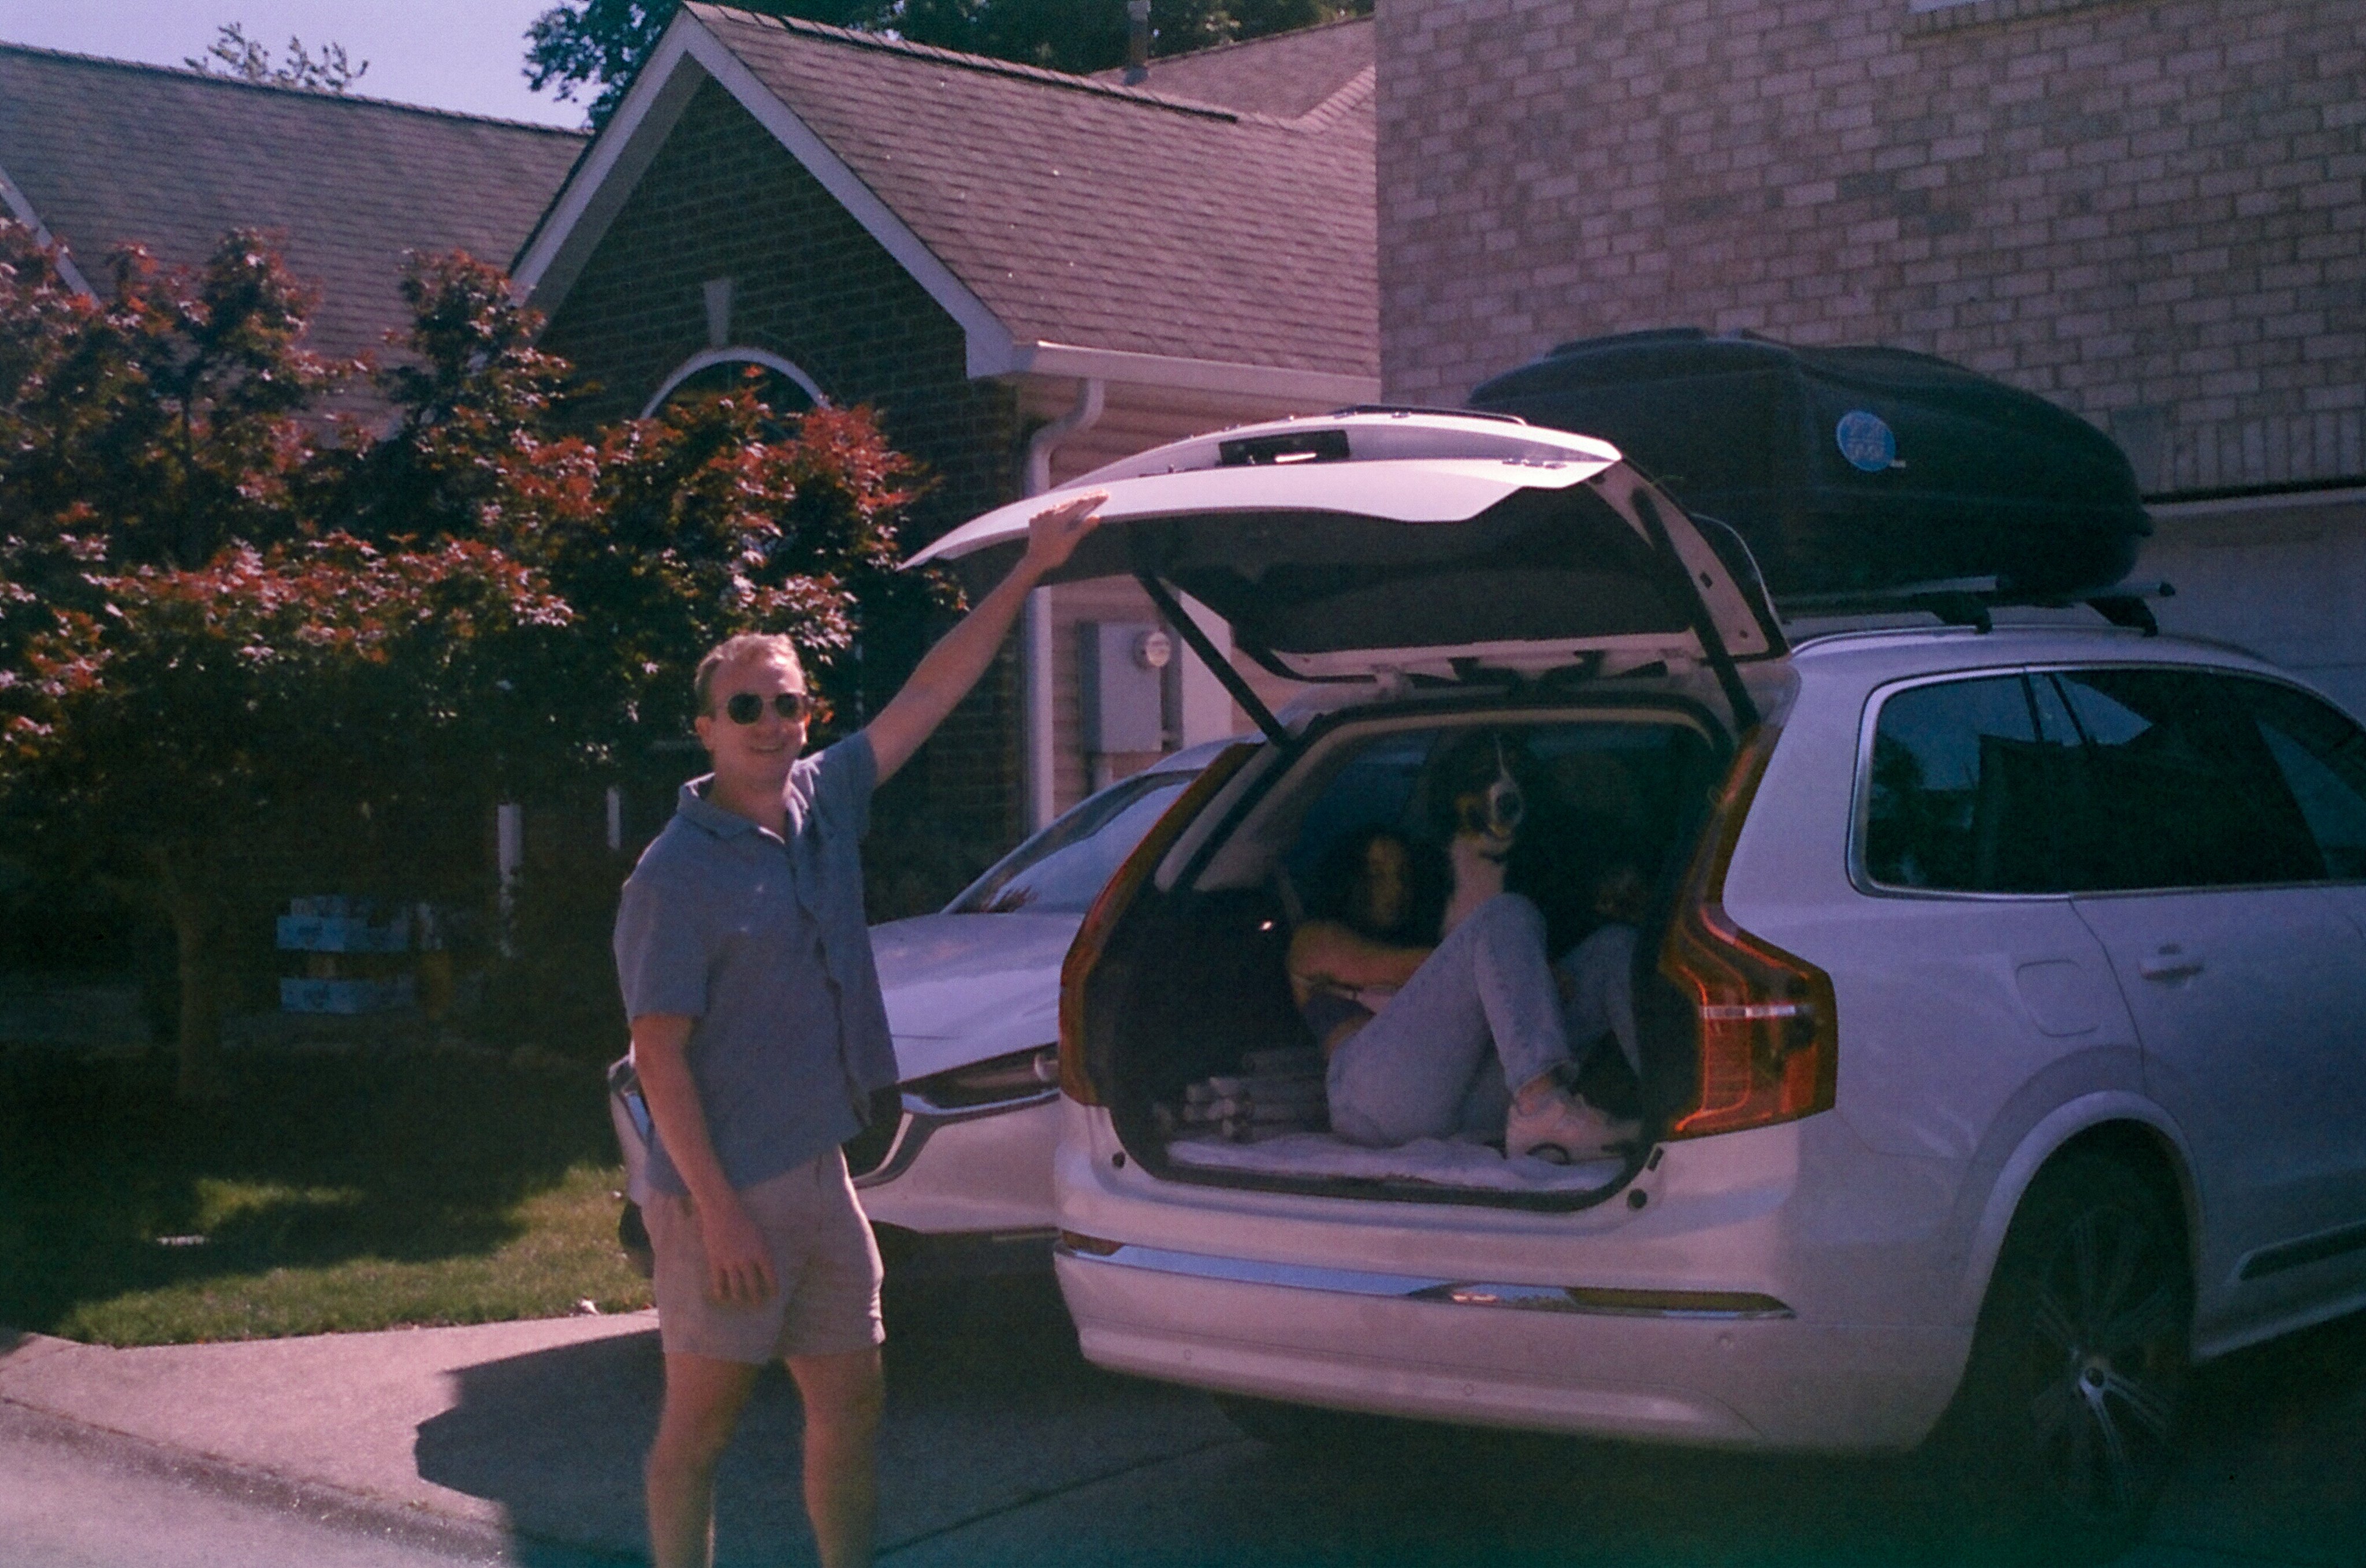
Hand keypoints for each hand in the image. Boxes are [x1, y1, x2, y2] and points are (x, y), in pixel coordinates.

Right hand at [694, 1191, 776, 1307]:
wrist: (723, 1211)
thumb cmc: (743, 1221)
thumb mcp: (758, 1235)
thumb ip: (760, 1252)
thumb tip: (762, 1268)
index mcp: (761, 1252)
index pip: (770, 1275)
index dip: (772, 1287)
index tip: (774, 1294)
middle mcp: (747, 1260)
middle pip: (753, 1285)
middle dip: (756, 1297)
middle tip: (757, 1304)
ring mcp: (730, 1262)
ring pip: (736, 1286)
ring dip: (739, 1297)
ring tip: (741, 1301)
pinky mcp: (716, 1261)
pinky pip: (718, 1281)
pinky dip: (721, 1291)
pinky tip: (722, 1297)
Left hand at [1023, 489, 1106, 575]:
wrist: (1034, 562)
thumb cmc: (1054, 554)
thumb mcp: (1070, 541)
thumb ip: (1083, 528)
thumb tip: (1097, 517)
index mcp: (1060, 516)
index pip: (1081, 504)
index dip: (1094, 498)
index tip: (1105, 494)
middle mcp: (1050, 512)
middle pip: (1071, 501)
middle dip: (1085, 497)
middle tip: (1098, 491)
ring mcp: (1041, 515)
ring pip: (1059, 504)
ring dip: (1071, 501)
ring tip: (1081, 498)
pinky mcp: (1035, 520)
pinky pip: (1048, 511)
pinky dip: (1057, 509)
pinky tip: (1060, 509)